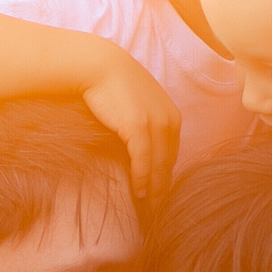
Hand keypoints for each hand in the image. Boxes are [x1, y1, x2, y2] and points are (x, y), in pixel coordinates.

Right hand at [80, 48, 181, 200]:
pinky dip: (142, 179)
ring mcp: (155, 124)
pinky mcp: (138, 128)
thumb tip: (137, 140)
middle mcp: (169, 120)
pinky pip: (144, 161)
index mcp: (171, 114)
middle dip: (163, 185)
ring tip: (149, 205)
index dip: (166, 173)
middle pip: (169, 162)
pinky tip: (138, 193)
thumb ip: (144, 120)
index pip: (172, 152)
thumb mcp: (138, 101)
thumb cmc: (112, 83)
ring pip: (159, 165)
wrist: (98, 65)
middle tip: (158, 206)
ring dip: (154, 188)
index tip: (160, 190)